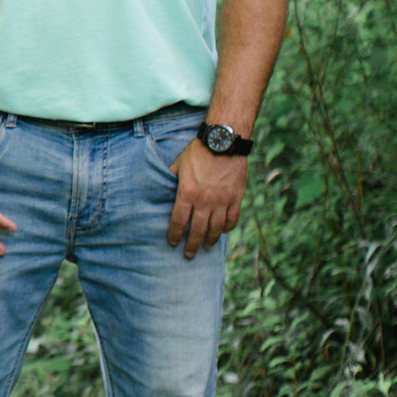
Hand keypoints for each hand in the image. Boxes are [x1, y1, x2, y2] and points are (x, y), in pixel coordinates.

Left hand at [167, 141, 245, 258]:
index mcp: (187, 193)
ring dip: (211, 240)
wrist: (223, 142)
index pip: (179, 221)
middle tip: (188, 254)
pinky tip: (223, 231)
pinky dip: (228, 228)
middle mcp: (205, 201)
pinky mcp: (236, 197)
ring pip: (216, 228)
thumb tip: (160, 189)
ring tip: (206, 246)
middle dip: (192, 245)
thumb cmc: (197, 152)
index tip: (173, 243)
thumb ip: (170, 179)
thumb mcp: (178, 165)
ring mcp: (222, 200)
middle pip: (198, 230)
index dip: (175, 235)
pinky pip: (233, 219)